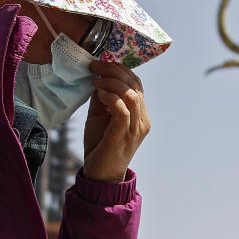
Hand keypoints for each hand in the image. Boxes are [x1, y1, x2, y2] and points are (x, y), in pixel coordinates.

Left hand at [82, 61, 149, 182]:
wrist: (101, 175)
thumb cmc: (100, 144)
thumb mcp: (100, 115)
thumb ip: (103, 97)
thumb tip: (98, 76)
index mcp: (140, 114)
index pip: (136, 83)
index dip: (120, 69)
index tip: (100, 63)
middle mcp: (142, 120)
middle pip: (135, 85)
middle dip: (115, 70)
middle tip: (96, 66)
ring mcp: (135, 129)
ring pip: (131, 95)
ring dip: (112, 83)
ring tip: (96, 81)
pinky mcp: (123, 136)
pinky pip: (122, 111)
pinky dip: (111, 97)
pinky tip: (99, 93)